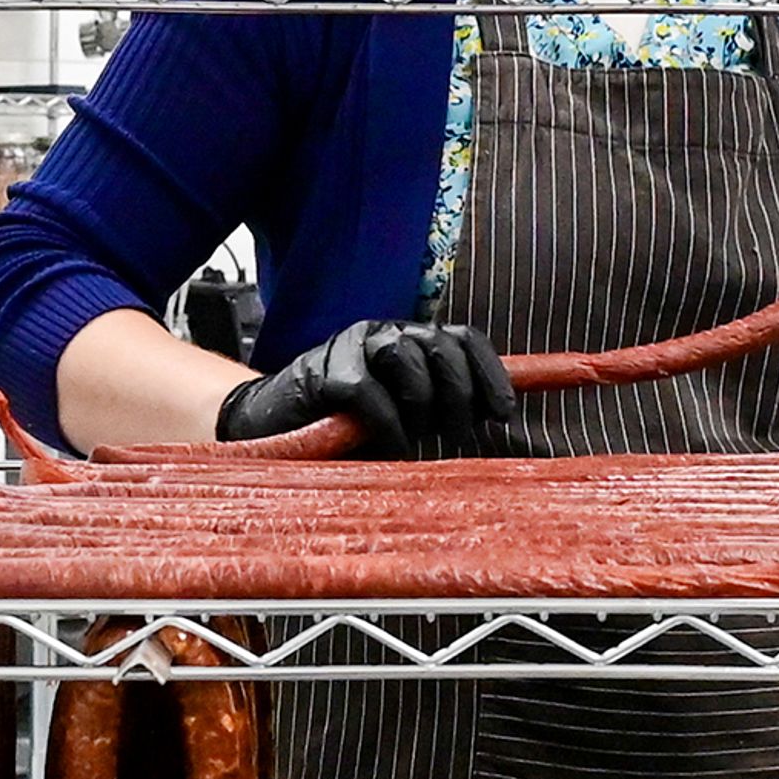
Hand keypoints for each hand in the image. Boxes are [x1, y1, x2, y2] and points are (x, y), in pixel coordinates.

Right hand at [215, 319, 521, 457]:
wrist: (274, 430)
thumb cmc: (346, 429)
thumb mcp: (407, 417)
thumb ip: (441, 409)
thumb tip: (492, 418)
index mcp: (410, 340)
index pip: (463, 340)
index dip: (490, 374)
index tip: (504, 413)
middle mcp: (384, 333)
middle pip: (441, 346)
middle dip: (459, 394)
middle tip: (458, 435)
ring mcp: (351, 346)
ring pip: (407, 357)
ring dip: (420, 406)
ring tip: (413, 439)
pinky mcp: (324, 370)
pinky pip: (368, 392)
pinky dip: (386, 424)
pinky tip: (388, 445)